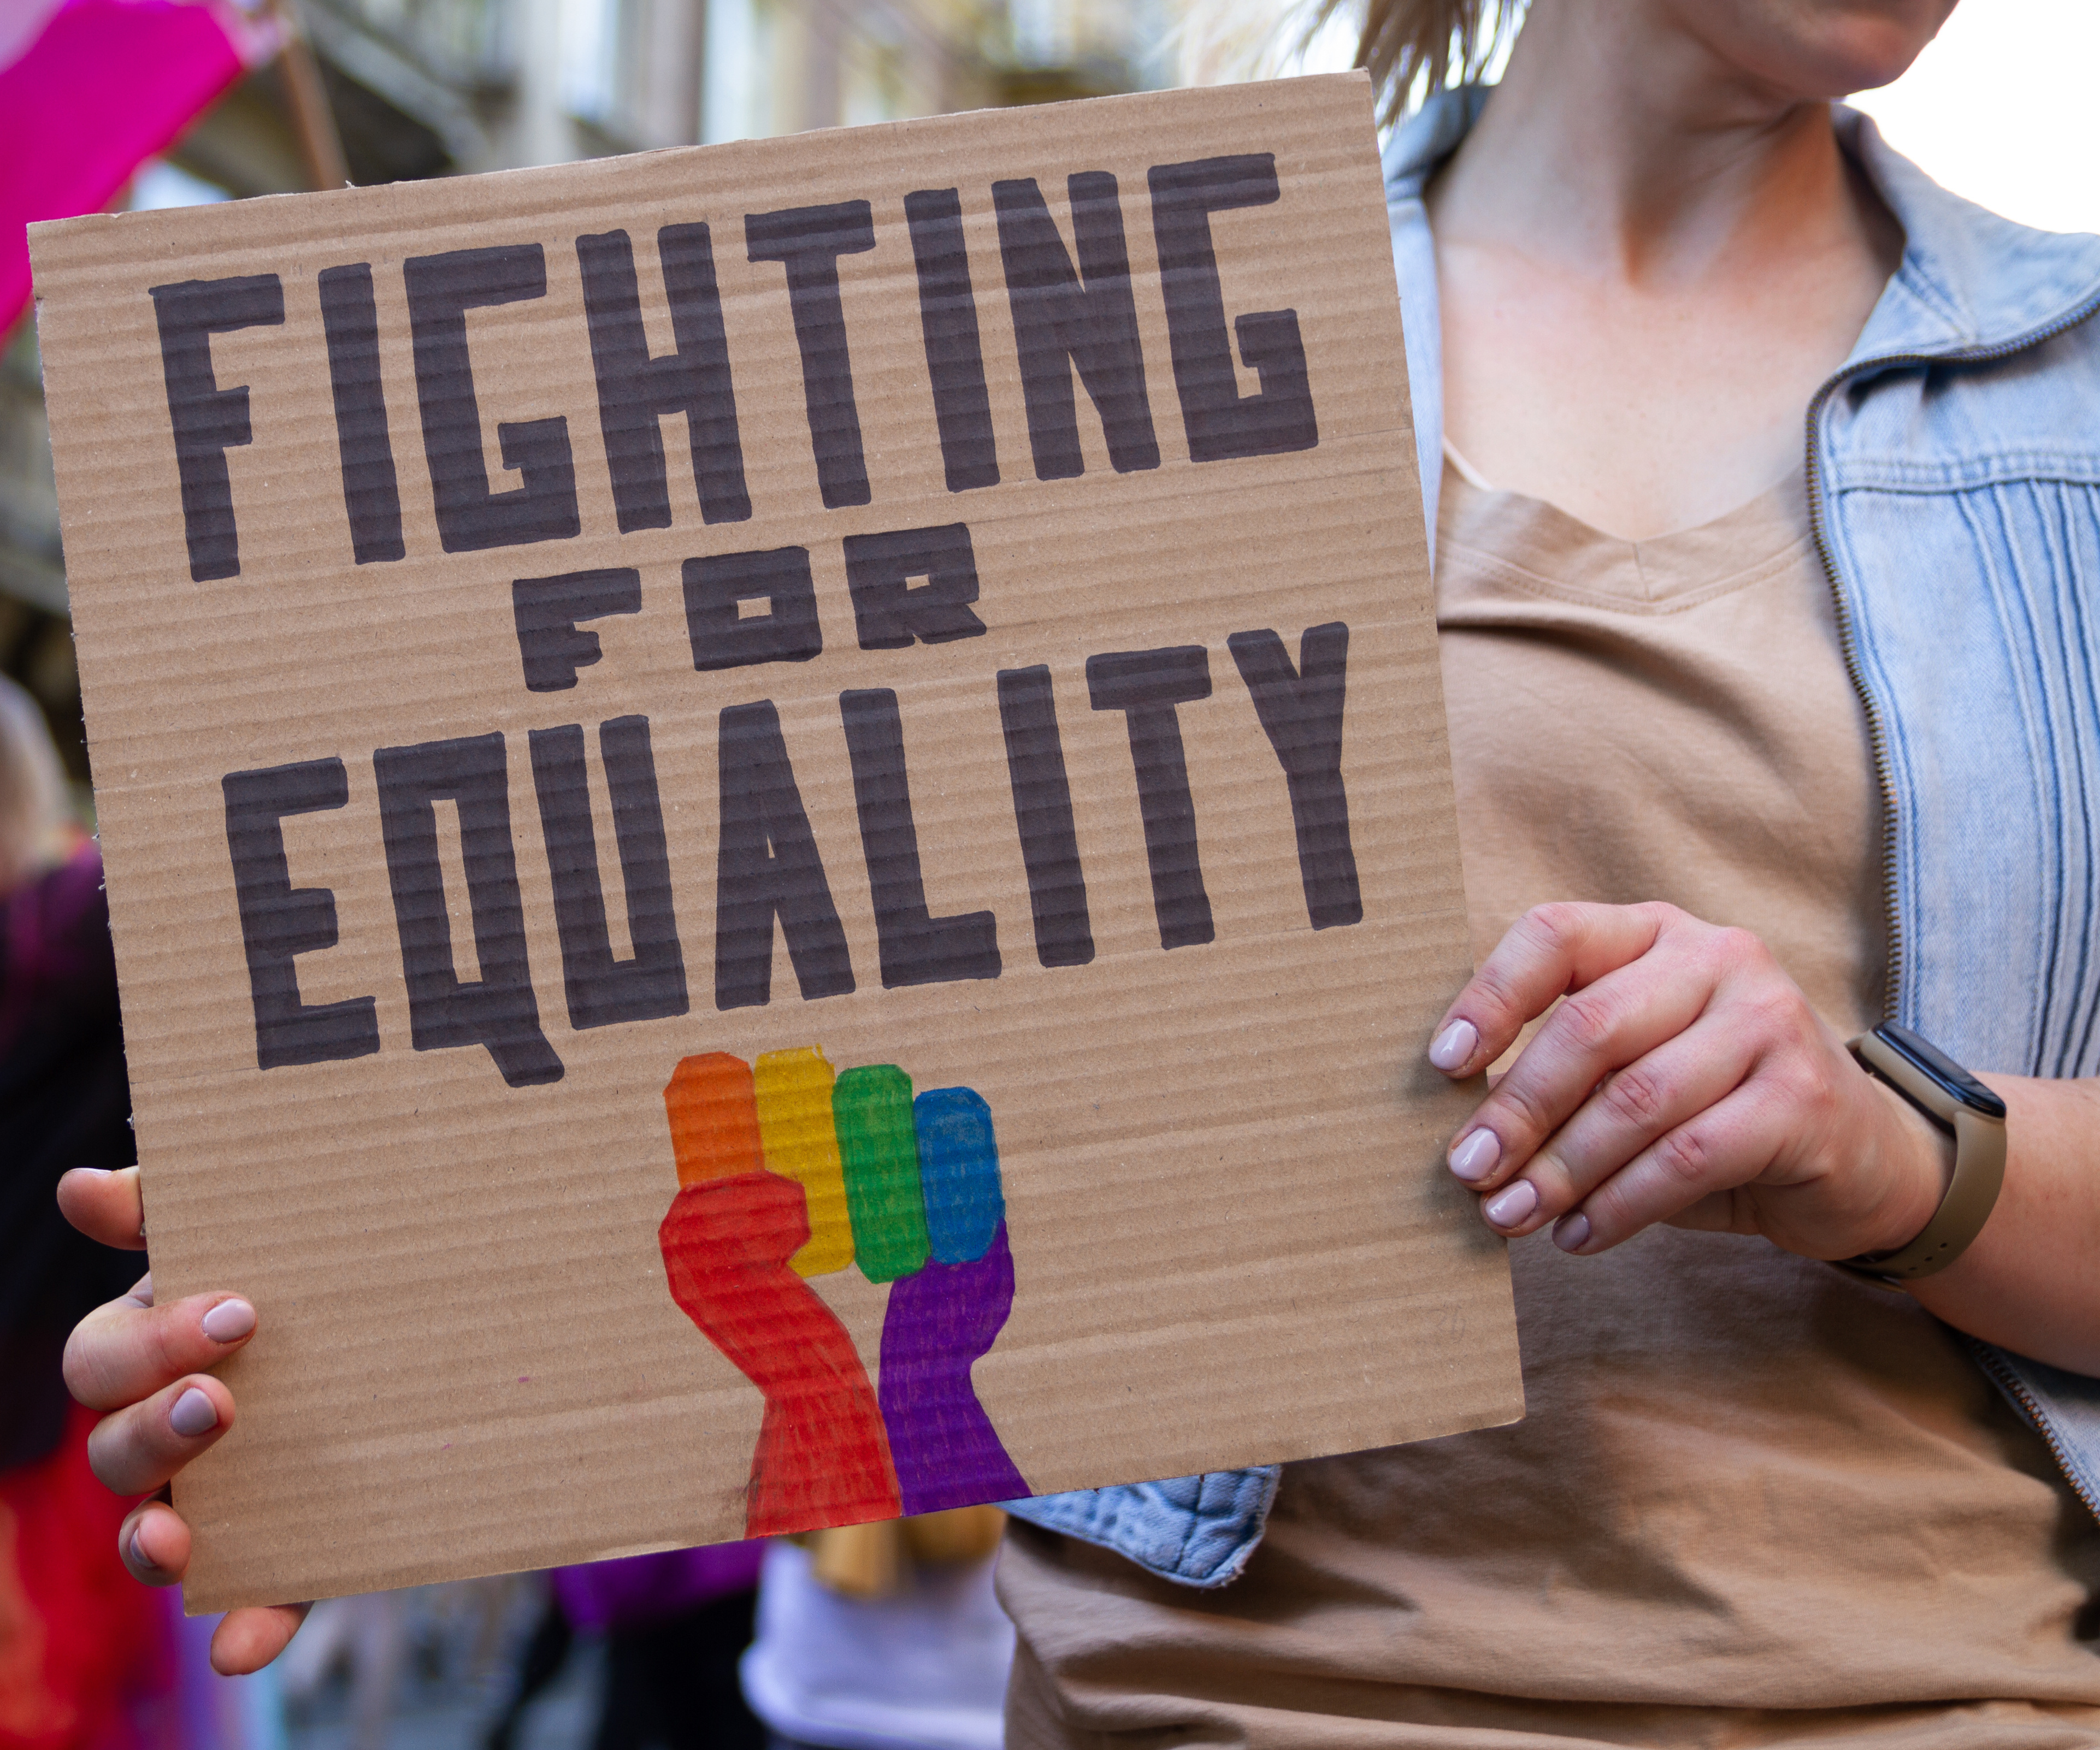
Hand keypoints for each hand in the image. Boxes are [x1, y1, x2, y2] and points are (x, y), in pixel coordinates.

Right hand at [54, 1166, 307, 1674]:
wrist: (470, 1315)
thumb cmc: (343, 1257)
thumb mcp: (286, 1219)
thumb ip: (187, 1199)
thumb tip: (84, 1189)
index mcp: (167, 1342)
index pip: (105, 1356)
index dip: (149, 1343)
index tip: (240, 1310)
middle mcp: (180, 1425)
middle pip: (115, 1445)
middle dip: (153, 1429)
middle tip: (223, 1403)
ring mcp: (231, 1493)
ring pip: (153, 1531)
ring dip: (153, 1539)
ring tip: (179, 1535)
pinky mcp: (297, 1544)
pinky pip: (257, 1597)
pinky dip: (245, 1624)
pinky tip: (242, 1647)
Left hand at [1426, 902, 1946, 1260]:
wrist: (1856, 1156)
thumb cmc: (1711, 1105)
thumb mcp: (1633, 1067)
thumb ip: (1564, 1074)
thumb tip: (1465, 1130)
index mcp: (1654, 932)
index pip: (1555, 935)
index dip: (1490, 996)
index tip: (1444, 1065)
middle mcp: (1717, 957)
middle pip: (1590, 1027)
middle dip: (1517, 1108)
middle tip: (1468, 1170)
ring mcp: (1769, 1019)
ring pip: (1636, 1100)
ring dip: (1562, 1170)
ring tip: (1513, 1216)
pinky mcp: (1803, 1096)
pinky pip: (1688, 1157)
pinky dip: (1621, 1206)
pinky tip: (1580, 1237)